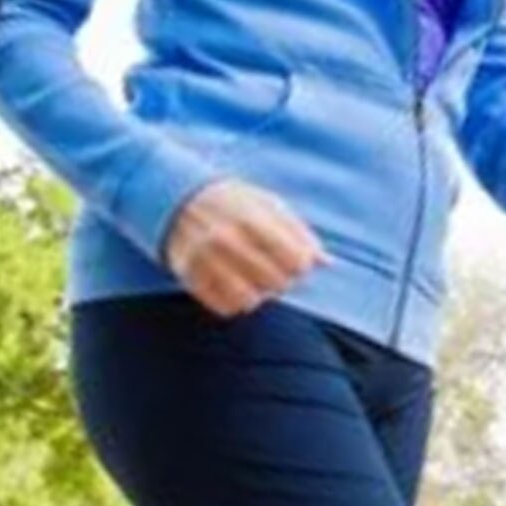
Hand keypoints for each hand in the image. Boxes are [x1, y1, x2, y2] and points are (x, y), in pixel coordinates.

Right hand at [165, 178, 328, 318]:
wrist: (179, 198)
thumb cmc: (235, 202)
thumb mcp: (268, 204)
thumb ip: (298, 231)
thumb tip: (326, 262)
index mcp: (250, 218)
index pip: (295, 261)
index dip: (301, 265)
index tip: (295, 260)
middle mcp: (225, 239)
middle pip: (275, 283)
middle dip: (282, 280)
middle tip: (274, 270)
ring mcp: (204, 259)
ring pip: (249, 301)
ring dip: (258, 294)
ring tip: (255, 280)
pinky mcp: (189, 276)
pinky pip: (224, 308)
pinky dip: (235, 302)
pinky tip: (236, 285)